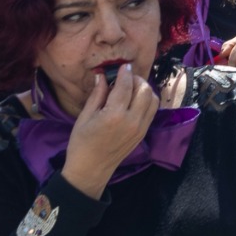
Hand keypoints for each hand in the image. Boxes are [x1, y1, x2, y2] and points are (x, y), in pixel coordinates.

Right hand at [61, 64, 159, 197]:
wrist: (90, 169)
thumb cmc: (81, 143)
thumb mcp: (85, 116)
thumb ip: (97, 94)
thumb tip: (102, 76)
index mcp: (115, 115)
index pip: (126, 86)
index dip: (125, 73)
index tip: (123, 66)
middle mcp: (132, 120)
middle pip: (145, 90)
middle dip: (137, 79)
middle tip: (125, 78)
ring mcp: (140, 128)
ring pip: (153, 99)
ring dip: (144, 89)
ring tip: (131, 88)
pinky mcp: (143, 133)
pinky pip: (152, 111)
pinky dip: (147, 101)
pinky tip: (135, 100)